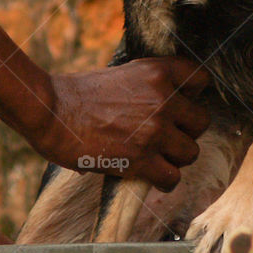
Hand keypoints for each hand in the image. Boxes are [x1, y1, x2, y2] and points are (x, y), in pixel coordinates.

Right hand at [27, 58, 209, 190]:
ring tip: (159, 158)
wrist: (50, 111)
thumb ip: (151, 85)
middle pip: (201, 121)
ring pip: (190, 152)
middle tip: (167, 137)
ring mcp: (154, 130)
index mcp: (157, 72)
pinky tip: (153, 176)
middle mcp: (162, 99)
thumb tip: (171, 100)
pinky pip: (172, 176)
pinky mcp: (141, 158)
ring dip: (176, 158)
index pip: (201, 80)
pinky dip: (165, 180)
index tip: (181, 105)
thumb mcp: (123, 74)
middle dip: (186, 131)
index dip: (193, 95)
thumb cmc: (79, 93)